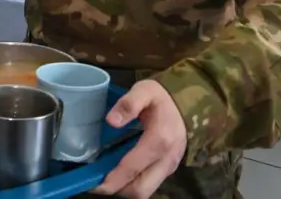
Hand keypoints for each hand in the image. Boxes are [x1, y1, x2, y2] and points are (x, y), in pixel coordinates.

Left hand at [92, 80, 186, 198]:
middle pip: (140, 190)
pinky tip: (120, 174)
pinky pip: (150, 185)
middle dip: (117, 189)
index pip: (132, 168)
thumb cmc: (162, 97)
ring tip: (107, 177)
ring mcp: (169, 167)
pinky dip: (133, 184)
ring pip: (146, 191)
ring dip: (125, 189)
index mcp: (159, 141)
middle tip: (97, 181)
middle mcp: (166, 160)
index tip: (93, 183)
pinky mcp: (169, 169)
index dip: (112, 179)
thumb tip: (111, 121)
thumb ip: (128, 103)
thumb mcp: (144, 90)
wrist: (188, 103)